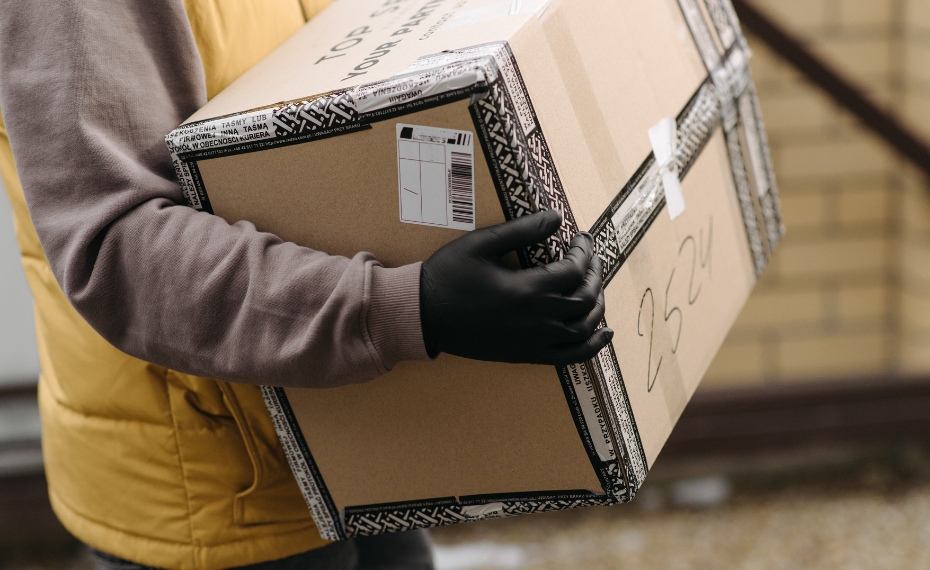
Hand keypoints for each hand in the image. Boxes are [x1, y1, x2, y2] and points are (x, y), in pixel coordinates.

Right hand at [420, 209, 612, 365]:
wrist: (423, 316)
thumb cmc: (447, 276)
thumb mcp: (480, 244)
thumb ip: (521, 230)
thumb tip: (556, 217)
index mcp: (527, 290)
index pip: (575, 270)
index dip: (584, 251)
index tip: (581, 237)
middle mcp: (537, 320)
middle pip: (586, 298)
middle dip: (595, 273)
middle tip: (589, 256)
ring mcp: (534, 342)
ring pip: (584, 327)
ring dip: (597, 304)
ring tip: (595, 284)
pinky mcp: (527, 356)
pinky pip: (570, 356)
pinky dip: (592, 346)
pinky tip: (604, 332)